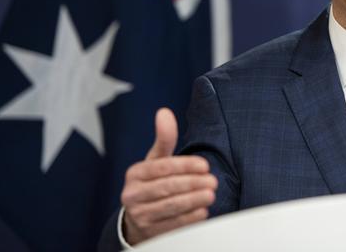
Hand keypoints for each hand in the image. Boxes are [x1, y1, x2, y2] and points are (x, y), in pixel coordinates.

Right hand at [121, 108, 216, 244]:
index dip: (185, 165)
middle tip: (213, 181)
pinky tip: (202, 210)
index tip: (204, 165)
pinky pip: (172, 225)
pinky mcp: (150, 232)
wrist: (138, 217)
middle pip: (166, 187)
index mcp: (135, 173)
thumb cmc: (152, 182)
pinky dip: (189, 218)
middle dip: (192, 184)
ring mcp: (140, 215)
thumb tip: (164, 112)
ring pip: (170, 207)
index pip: (162, 167)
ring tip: (211, 194)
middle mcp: (133, 195)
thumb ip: (164, 138)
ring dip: (194, 200)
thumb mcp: (156, 159)